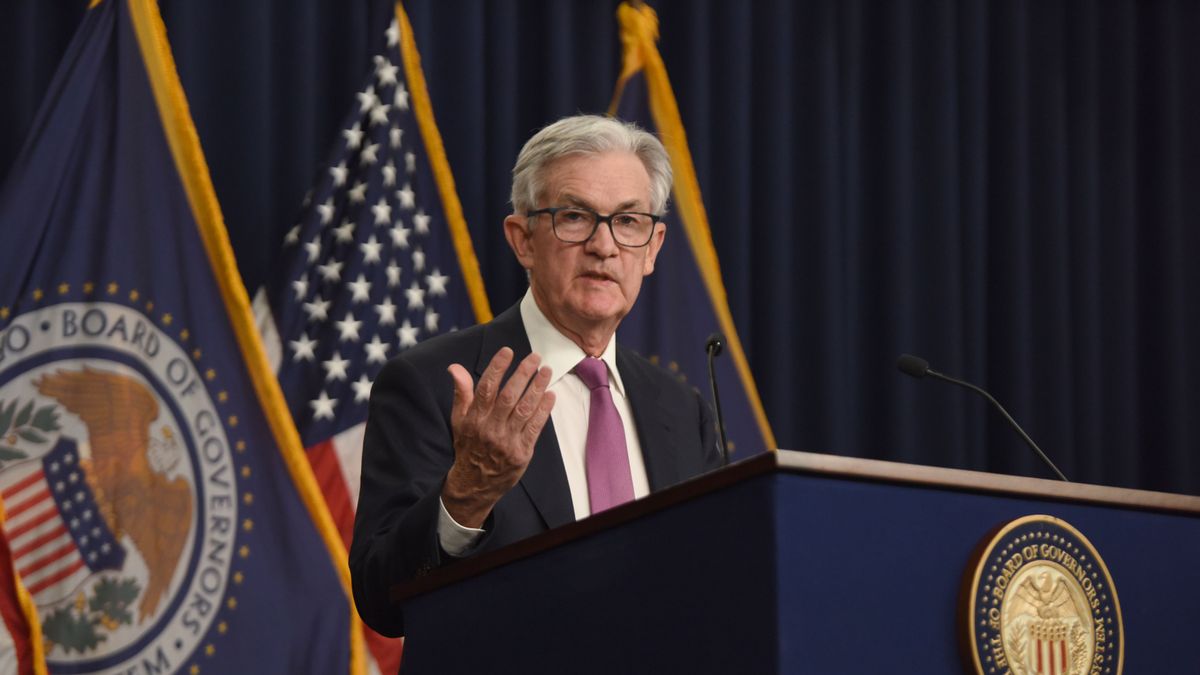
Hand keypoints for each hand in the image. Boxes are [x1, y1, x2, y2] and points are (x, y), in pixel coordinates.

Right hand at [442, 347, 554, 527]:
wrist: (475, 484)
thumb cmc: (468, 446)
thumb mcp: (459, 420)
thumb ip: (461, 392)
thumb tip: (454, 367)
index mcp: (474, 419)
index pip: (486, 388)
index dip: (497, 368)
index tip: (508, 351)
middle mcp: (490, 429)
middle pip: (509, 396)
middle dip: (523, 374)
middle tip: (535, 357)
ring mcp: (507, 441)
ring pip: (524, 409)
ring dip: (537, 388)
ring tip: (546, 371)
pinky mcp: (522, 453)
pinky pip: (535, 428)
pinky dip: (544, 410)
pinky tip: (550, 395)